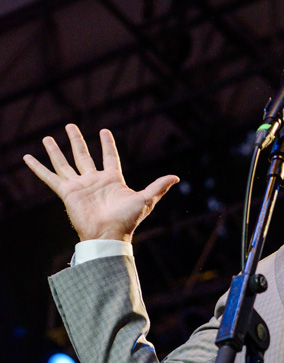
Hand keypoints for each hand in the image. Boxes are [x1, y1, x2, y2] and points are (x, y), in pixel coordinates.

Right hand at [23, 124, 178, 241]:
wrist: (109, 236)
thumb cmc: (127, 220)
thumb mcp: (146, 200)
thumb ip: (158, 187)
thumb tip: (176, 177)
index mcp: (112, 180)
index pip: (109, 157)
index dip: (107, 144)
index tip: (104, 131)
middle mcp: (94, 181)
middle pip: (83, 155)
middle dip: (77, 141)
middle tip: (70, 126)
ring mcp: (79, 186)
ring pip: (64, 163)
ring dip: (56, 150)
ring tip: (47, 137)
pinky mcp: (66, 193)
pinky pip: (49, 177)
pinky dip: (38, 167)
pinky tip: (28, 157)